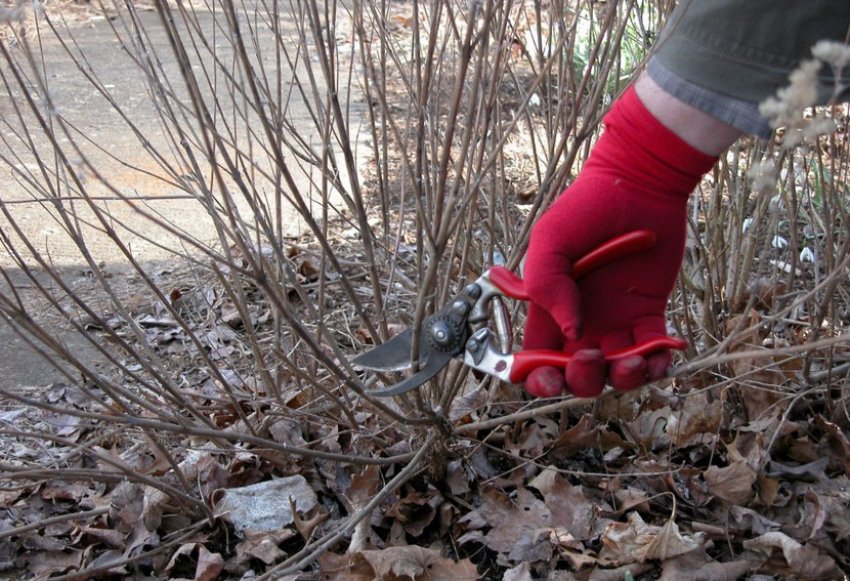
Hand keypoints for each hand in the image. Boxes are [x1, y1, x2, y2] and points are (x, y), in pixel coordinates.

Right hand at [521, 85, 716, 397]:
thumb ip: (547, 283)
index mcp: (550, 309)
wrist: (640, 185)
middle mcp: (581, 321)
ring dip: (623, 379)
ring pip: (615, 373)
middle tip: (590, 355)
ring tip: (633, 360)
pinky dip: (657, 364)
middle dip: (582, 380)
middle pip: (576, 375)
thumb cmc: (587, 207)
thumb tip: (572, 331)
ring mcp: (617, 321)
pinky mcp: (650, 314)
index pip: (536, 358)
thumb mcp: (550, 239)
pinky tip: (659, 353)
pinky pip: (653, 353)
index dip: (538, 378)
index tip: (549, 375)